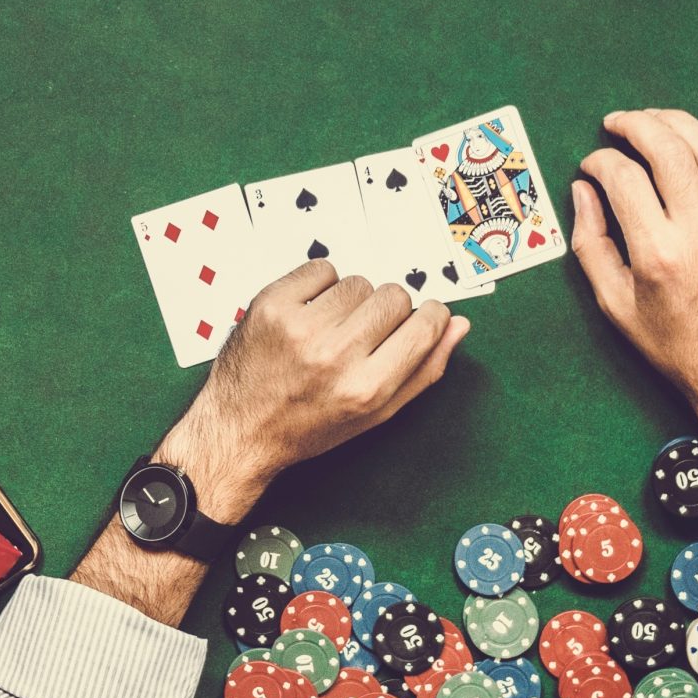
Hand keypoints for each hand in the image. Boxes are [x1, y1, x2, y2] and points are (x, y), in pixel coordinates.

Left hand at [163, 261, 469, 518]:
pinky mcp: (271, 304)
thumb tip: (458, 325)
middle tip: (362, 336)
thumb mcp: (376, 415)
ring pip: (359, 282)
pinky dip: (319, 286)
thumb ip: (424, 370)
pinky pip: (321, 269)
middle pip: (394, 296)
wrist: (239, 429)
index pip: (425, 324)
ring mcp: (300, 327)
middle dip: (387, 312)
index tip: (419, 320)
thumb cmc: (309, 425)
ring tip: (329, 330)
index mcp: (367, 388)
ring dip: (351, 301)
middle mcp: (335, 356)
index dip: (429, 318)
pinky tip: (308, 315)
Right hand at [570, 110, 697, 418]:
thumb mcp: (614, 303)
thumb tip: (583, 189)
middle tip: (617, 123)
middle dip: (636, 124)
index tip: (591, 166)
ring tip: (653, 121)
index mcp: (659, 254)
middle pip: (668, 149)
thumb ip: (591, 243)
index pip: (624, 178)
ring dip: (676, 123)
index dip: (600, 161)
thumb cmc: (672, 342)